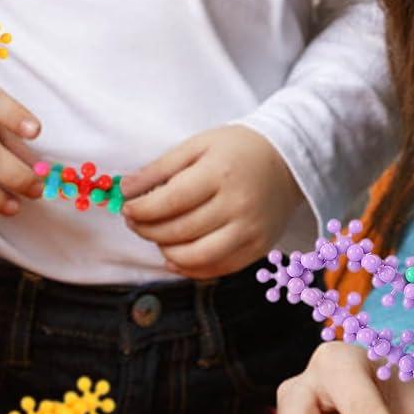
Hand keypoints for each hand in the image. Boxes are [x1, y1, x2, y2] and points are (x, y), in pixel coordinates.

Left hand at [122, 125, 301, 278]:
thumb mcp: (197, 145)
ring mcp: (250, 231)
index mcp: (220, 173)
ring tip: (157, 237)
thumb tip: (124, 189)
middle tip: (135, 222)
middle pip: (179, 231)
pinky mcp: (258, 248)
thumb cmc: (238, 149)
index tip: (127, 208)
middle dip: (147, 230)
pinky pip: (217, 269)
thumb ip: (159, 168)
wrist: (288, 160)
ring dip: (166, 251)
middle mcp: (238, 205)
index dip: (141, 210)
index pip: (170, 201)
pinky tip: (176, 255)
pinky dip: (190, 268)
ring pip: (195, 257)